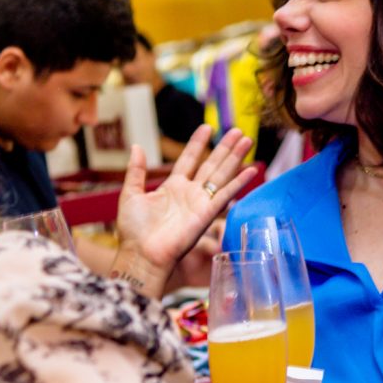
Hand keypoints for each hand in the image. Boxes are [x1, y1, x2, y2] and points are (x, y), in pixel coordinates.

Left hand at [111, 125, 255, 296]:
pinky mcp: (207, 214)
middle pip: (211, 164)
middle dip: (225, 147)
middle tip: (237, 130)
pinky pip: (226, 195)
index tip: (207, 128)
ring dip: (235, 157)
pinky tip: (251, 170)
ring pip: (222, 174)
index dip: (198, 143)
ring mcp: (200, 203)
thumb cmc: (133, 230)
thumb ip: (136, 171)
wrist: (141, 254)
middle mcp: (189, 193)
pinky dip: (239, 182)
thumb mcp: (130, 194)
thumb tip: (136, 146)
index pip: (189, 159)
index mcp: (171, 187)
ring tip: (247, 140)